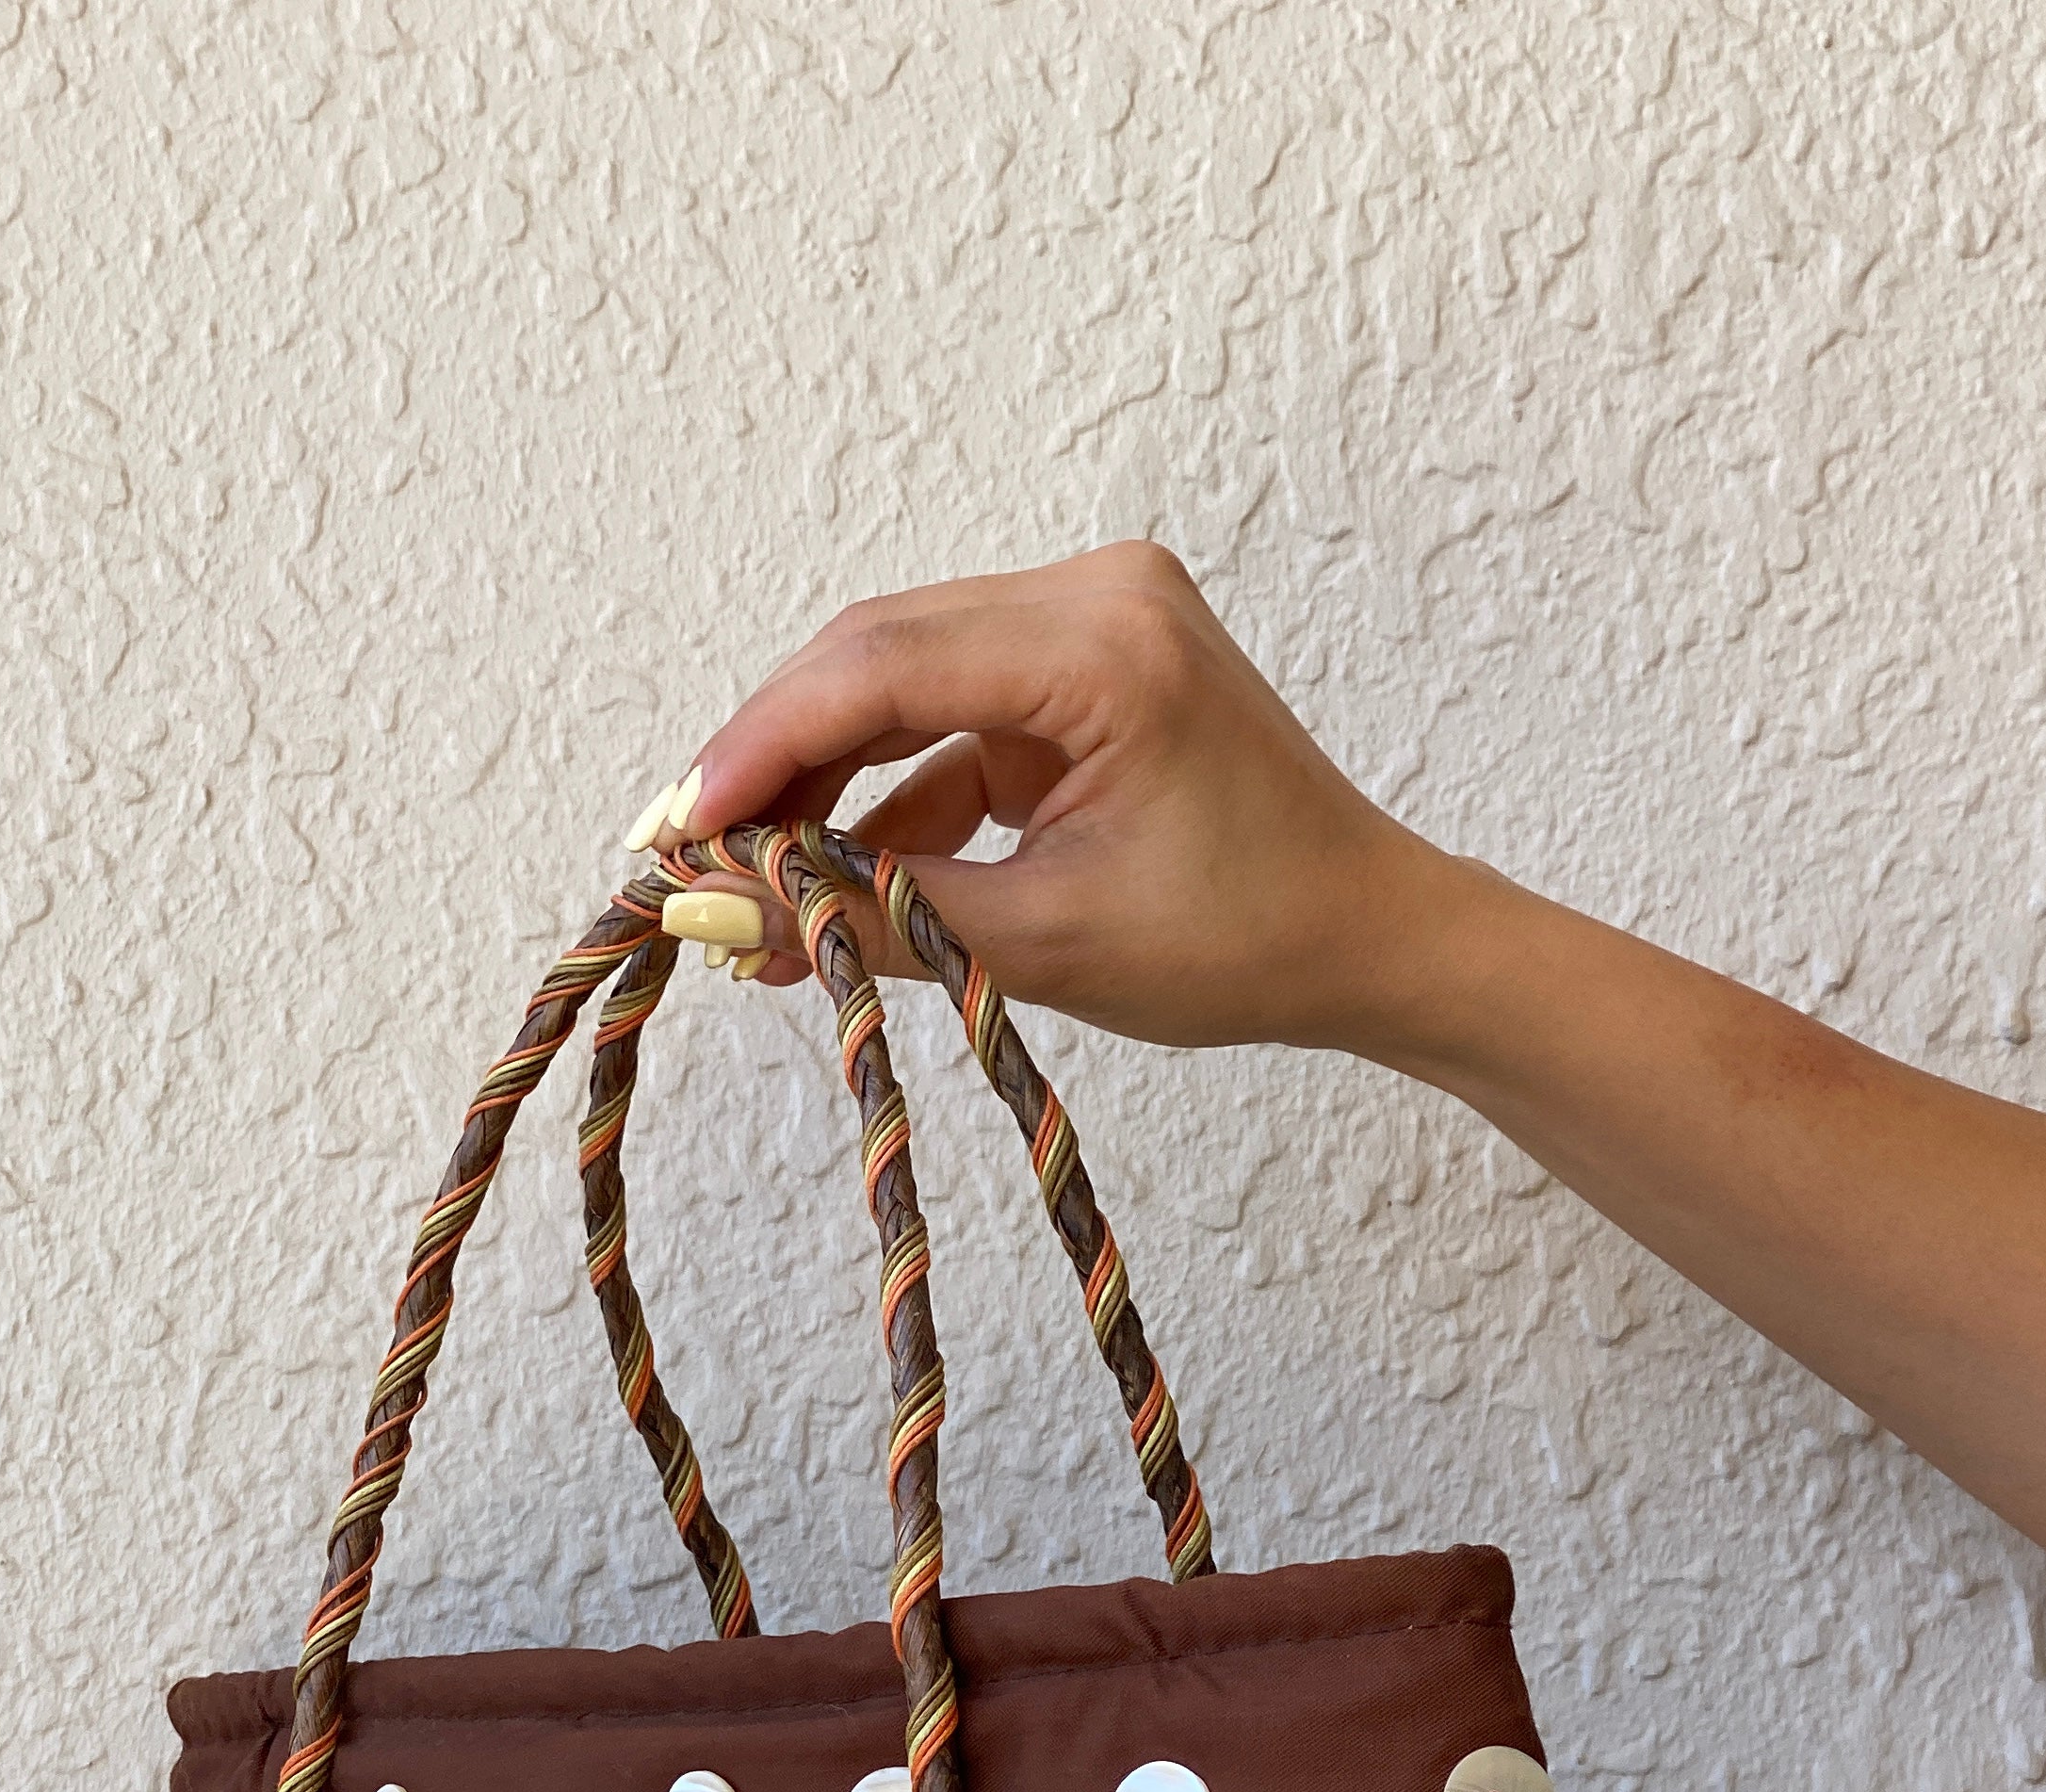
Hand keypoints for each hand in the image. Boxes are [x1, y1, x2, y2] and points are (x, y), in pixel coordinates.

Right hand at [650, 543, 1477, 1061]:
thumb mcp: (1044, 944)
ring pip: (898, 683)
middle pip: (875, 655)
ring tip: (744, 890)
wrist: (1364, 935)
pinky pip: (947, 719)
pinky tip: (825, 882)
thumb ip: (874, 920)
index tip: (680, 835)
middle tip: (684, 862)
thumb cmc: (1248, 940)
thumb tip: (722, 923)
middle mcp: (1095, 594)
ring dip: (819, 784)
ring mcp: (1088, 621)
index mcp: (1104, 642)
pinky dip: (885, 798)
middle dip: (771, 763)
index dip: (760, 749)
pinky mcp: (1079, 671)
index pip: (879, 666)